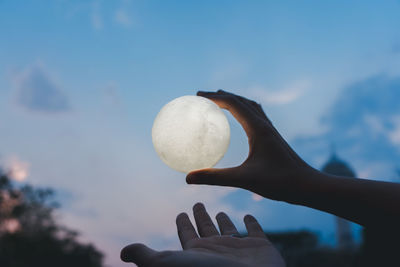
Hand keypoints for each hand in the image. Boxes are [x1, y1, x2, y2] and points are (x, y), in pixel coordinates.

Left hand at [120, 203, 284, 266]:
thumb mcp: (169, 264)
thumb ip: (148, 257)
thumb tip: (123, 252)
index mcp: (196, 253)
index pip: (186, 234)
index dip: (182, 223)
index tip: (180, 212)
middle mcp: (216, 250)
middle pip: (206, 229)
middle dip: (201, 216)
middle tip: (197, 202)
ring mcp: (238, 249)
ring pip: (229, 230)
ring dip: (223, 220)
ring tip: (220, 210)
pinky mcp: (260, 247)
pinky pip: (255, 230)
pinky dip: (252, 222)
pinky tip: (248, 214)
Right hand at [186, 90, 313, 200]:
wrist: (308, 186)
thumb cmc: (280, 182)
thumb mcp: (244, 180)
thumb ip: (215, 178)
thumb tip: (188, 178)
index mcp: (258, 128)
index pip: (234, 103)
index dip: (214, 97)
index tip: (197, 95)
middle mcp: (265, 124)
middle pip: (241, 101)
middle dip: (221, 95)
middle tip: (202, 96)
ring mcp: (270, 130)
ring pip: (250, 106)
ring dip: (234, 100)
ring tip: (220, 101)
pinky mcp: (273, 138)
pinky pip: (256, 116)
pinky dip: (244, 110)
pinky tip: (242, 120)